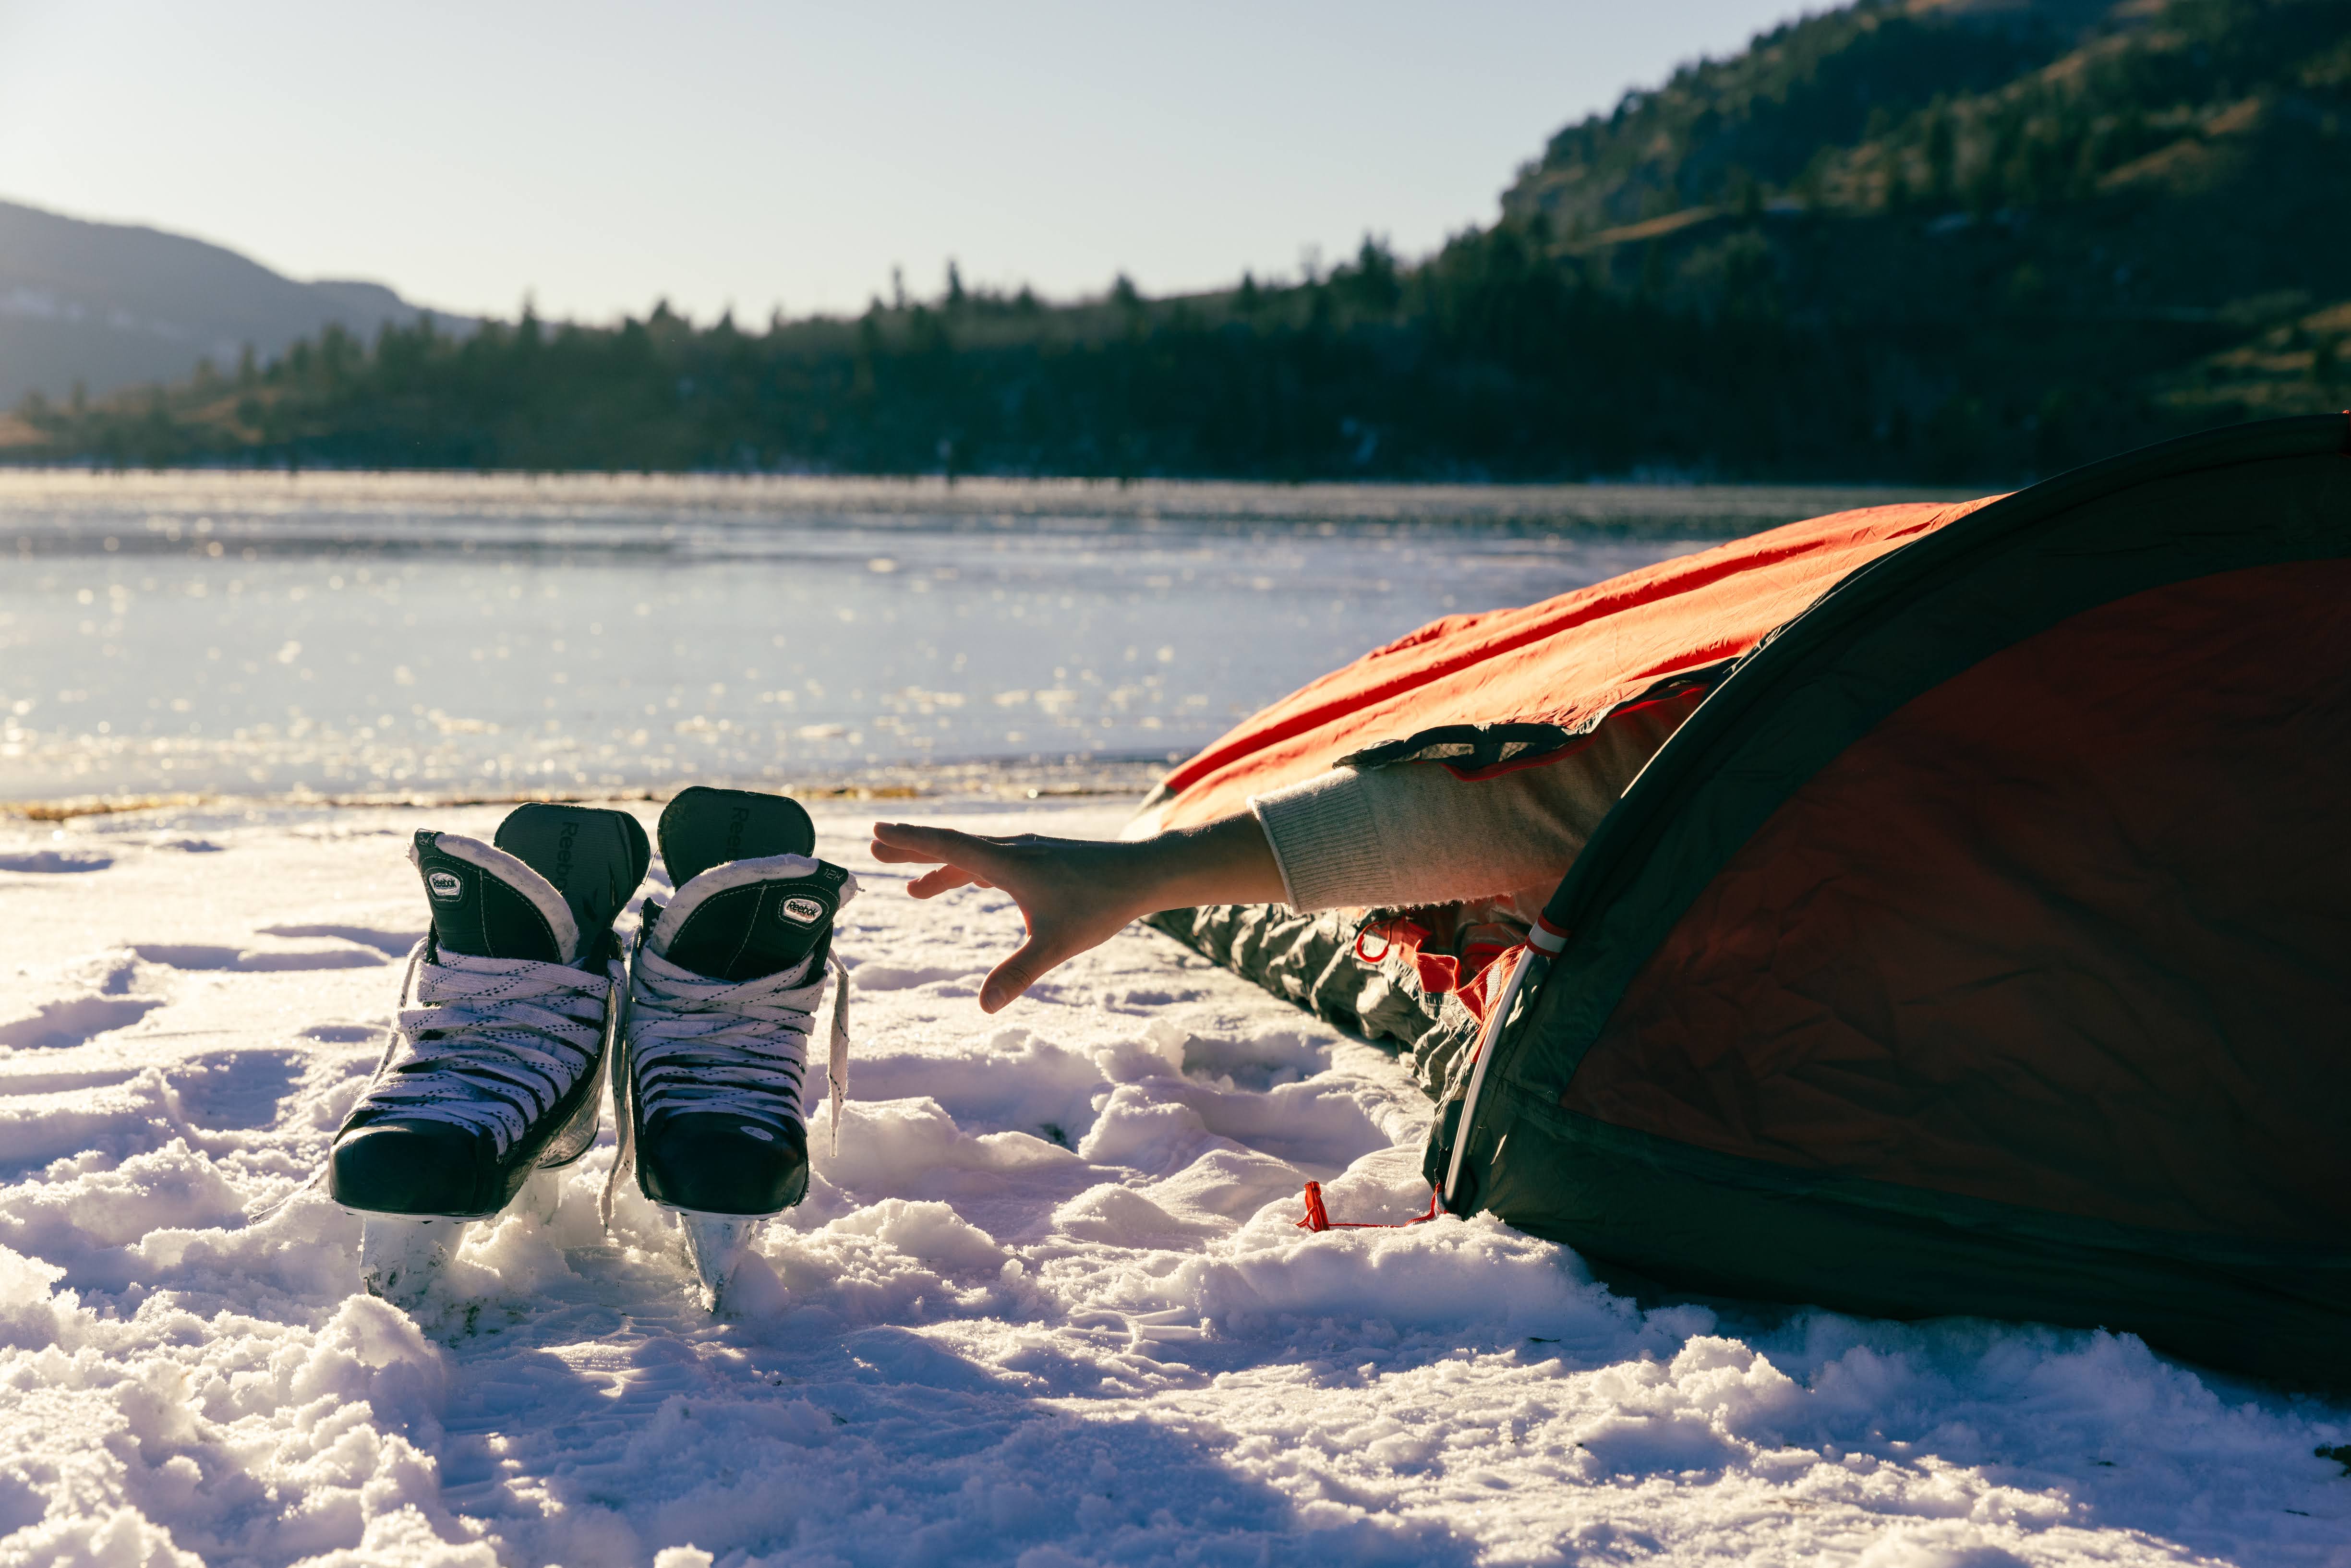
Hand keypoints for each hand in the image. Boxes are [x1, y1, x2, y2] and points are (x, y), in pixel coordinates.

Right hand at [869, 815, 1284, 1011]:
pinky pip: (992, 863)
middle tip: (875, 850)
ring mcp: (1027, 853)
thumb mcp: (1058, 943)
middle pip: (953, 847)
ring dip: (940, 867)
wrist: (1144, 874)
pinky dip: (968, 871)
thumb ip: (1019, 972)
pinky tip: (966, 882)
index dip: (910, 842)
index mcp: (1008, 863)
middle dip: (913, 850)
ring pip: (973, 857)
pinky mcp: (1041, 860)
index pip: (948, 847)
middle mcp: (1013, 851)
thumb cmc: (1101, 904)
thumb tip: (984, 1006)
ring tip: (913, 891)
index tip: (877, 833)